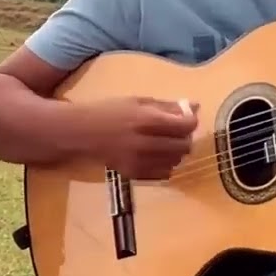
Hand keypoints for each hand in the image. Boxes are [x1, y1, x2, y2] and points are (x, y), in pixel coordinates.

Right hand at [82, 96, 198, 179]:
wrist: (81, 132)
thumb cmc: (108, 111)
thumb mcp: (137, 101)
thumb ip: (166, 105)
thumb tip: (195, 106)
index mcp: (149, 120)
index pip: (186, 126)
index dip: (191, 122)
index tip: (187, 119)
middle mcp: (147, 143)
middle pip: (184, 146)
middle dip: (184, 138)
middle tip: (175, 132)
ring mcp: (141, 161)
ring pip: (175, 161)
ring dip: (175, 152)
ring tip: (163, 143)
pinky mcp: (135, 173)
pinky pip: (163, 173)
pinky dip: (164, 164)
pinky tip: (153, 155)